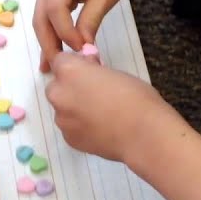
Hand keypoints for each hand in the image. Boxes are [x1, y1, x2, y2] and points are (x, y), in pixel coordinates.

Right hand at [34, 0, 137, 70]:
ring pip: (41, 18)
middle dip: (49, 44)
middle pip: (41, 17)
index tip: (81, 51)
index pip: (55, 10)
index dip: (65, 34)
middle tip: (58, 70)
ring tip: (53, 67)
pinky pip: (47, 13)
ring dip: (48, 41)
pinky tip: (56, 50)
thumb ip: (91, 20)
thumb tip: (83, 49)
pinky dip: (52, 31)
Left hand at [44, 51, 177, 161]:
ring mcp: (62, 119)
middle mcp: (59, 94)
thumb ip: (94, 70)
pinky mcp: (69, 139)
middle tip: (95, 93)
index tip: (90, 70)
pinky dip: (81, 126)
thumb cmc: (135, 97)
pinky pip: (70, 127)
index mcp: (69, 72)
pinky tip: (101, 128)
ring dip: (75, 108)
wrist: (143, 134)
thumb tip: (88, 67)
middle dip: (71, 87)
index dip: (76, 64)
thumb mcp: (115, 72)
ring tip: (101, 114)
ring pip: (63, 109)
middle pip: (57, 86)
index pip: (61, 60)